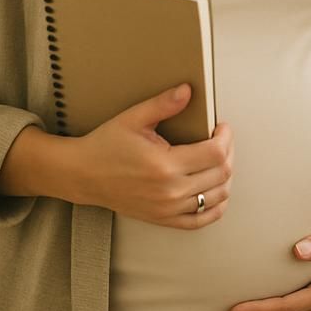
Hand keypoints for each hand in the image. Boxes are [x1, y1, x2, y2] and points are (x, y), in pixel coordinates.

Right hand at [73, 83, 233, 228]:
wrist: (83, 175)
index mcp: (164, 165)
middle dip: (228, 152)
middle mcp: (169, 192)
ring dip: (225, 176)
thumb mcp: (134, 118)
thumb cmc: (107, 145)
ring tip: (218, 159)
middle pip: (221, 174)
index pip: (215, 153)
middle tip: (221, 138)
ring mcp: (167, 209)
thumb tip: (188, 90)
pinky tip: (215, 190)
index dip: (225, 136)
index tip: (221, 126)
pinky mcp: (163, 219)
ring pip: (217, 197)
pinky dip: (215, 206)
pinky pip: (200, 220)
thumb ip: (164, 103)